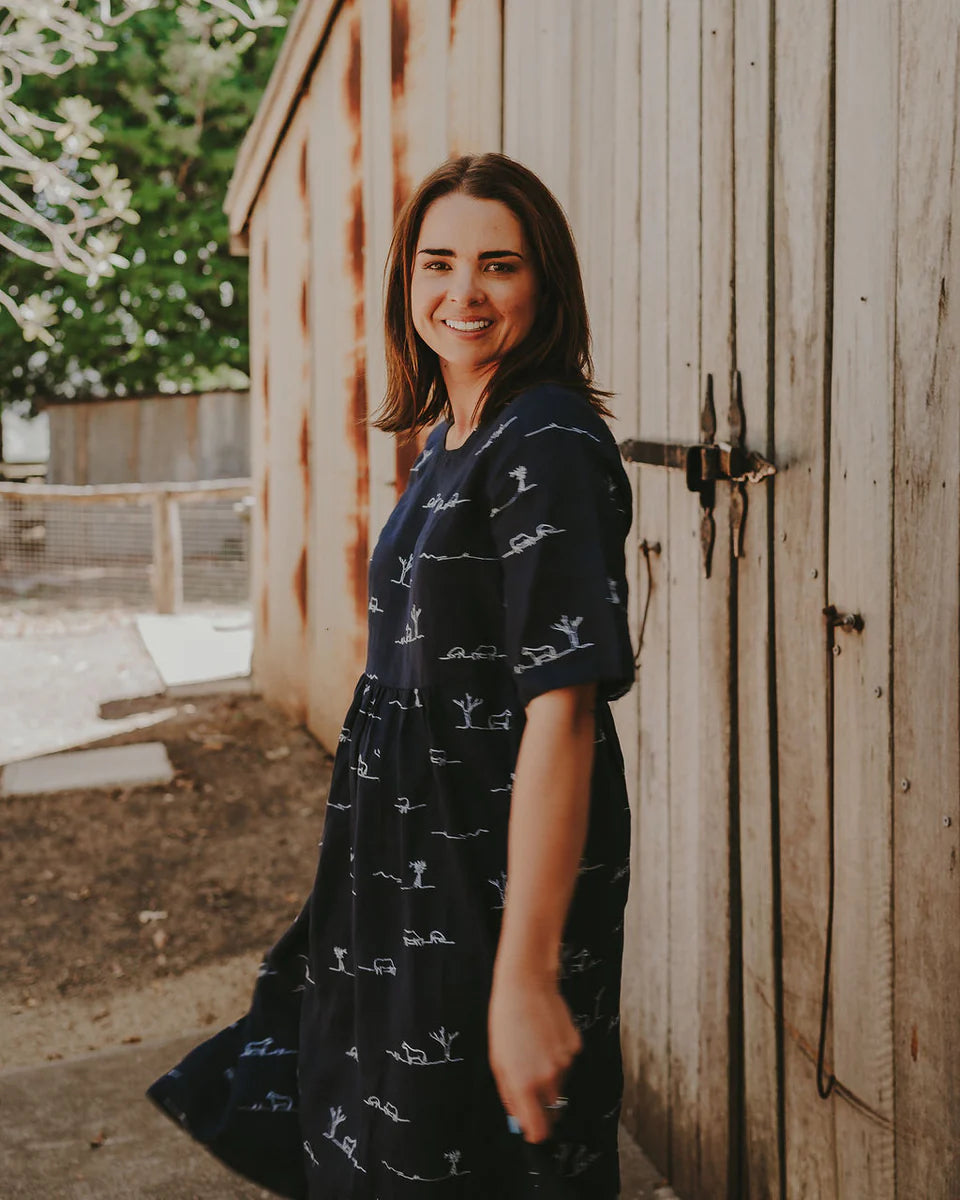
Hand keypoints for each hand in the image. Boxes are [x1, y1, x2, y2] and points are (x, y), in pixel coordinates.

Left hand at [488, 969, 581, 1143]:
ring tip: (534, 1050)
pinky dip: (558, 1058)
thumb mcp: (498, 1062)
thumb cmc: (506, 1022)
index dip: (536, 1133)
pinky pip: (568, 1064)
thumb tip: (520, 1120)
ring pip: (560, 1084)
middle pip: (552, 1109)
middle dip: (542, 1105)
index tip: (532, 1131)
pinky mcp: (575, 1047)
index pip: (539, 1128)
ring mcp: (564, 1062)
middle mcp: (547, 1077)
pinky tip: (546, 1037)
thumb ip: (510, 1095)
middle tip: (530, 1084)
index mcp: (524, 1084)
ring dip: (549, 1078)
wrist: (526, 986)